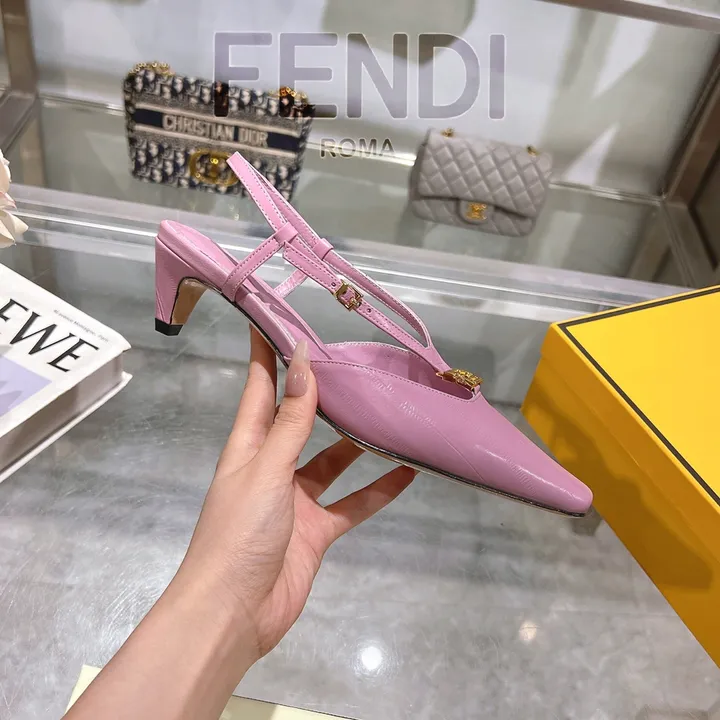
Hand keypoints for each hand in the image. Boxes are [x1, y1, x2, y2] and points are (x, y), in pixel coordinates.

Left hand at [177, 329, 415, 662]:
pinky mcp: (316, 530)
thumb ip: (292, 422)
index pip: (260, 388)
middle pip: (300, 420)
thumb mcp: (267, 470)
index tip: (277, 320)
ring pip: (332, 460)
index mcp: (249, 446)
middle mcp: (272, 466)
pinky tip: (406, 472)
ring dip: (358, 442)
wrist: (235, 613)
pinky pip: (352, 504)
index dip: (267, 354)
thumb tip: (303, 364)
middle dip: (322, 394)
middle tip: (354, 364)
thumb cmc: (240, 533)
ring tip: (388, 414)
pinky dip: (377, 490)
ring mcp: (296, 500)